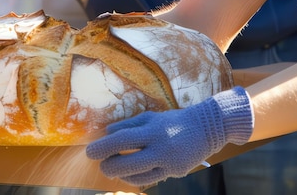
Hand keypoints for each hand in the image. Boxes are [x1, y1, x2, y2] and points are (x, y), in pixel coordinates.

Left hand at [86, 86, 253, 186]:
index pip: (122, 140)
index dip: (103, 147)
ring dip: (120, 174)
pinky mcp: (175, 172)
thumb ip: (130, 124)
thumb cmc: (174, 120)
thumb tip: (107, 133)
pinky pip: (149, 179)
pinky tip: (129, 173)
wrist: (207, 127)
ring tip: (112, 167)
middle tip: (100, 163)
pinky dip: (135, 178)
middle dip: (108, 166)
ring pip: (136, 176)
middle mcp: (160, 146)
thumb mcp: (152, 117)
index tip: (90, 151)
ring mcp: (168, 161)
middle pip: (126, 163)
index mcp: (153, 129)